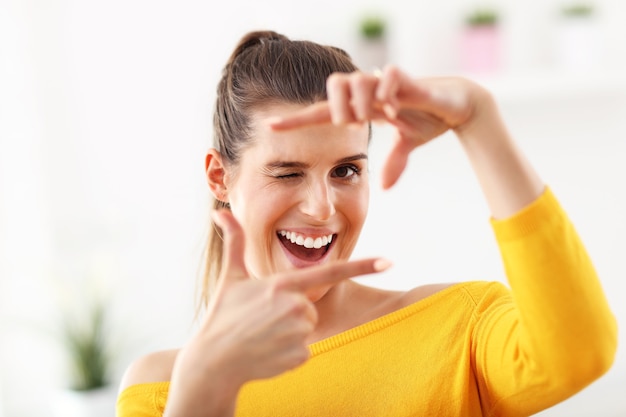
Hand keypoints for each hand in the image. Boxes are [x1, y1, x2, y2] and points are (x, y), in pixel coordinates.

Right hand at [164, 210, 389, 416]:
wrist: (214, 362)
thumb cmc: (222, 316)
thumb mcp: (231, 277)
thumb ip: (234, 241)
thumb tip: (221, 210)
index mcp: (283, 285)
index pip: (330, 271)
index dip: (362, 265)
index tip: (389, 261)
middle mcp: (296, 307)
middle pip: (311, 304)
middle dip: (292, 310)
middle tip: (264, 318)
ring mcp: (300, 333)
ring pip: (309, 326)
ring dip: (291, 330)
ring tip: (264, 334)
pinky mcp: (301, 356)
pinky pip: (305, 349)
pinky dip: (290, 351)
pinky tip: (268, 351)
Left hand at [269, 65, 491, 189]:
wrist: (458, 105)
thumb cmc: (428, 120)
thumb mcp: (407, 145)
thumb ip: (394, 162)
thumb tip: (386, 186)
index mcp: (362, 108)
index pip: (321, 113)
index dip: (296, 120)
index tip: (269, 127)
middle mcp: (369, 93)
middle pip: (333, 87)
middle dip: (339, 109)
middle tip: (355, 123)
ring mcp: (386, 83)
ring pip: (355, 80)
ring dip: (362, 103)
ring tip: (379, 115)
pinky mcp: (407, 78)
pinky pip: (386, 77)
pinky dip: (387, 94)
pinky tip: (395, 109)